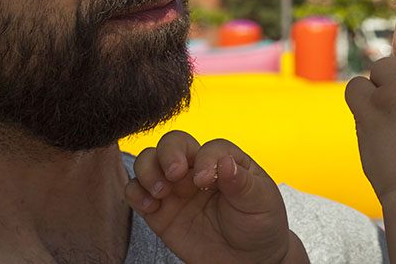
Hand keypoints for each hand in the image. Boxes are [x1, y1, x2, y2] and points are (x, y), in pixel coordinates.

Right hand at [125, 131, 306, 263]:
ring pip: (149, 162)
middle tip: (175, 175)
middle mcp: (196, 169)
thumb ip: (241, 183)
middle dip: (169, 154)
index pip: (209, 148)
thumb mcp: (259, 202)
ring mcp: (176, 189)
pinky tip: (150, 206)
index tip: (206, 179)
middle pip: (173, 144)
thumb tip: (225, 162)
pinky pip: (136, 193)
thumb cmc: (259, 223)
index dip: (205, 159)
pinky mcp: (159, 211)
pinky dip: (135, 193)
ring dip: (148, 170)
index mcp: (223, 160)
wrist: (249, 259)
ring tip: (161, 192)